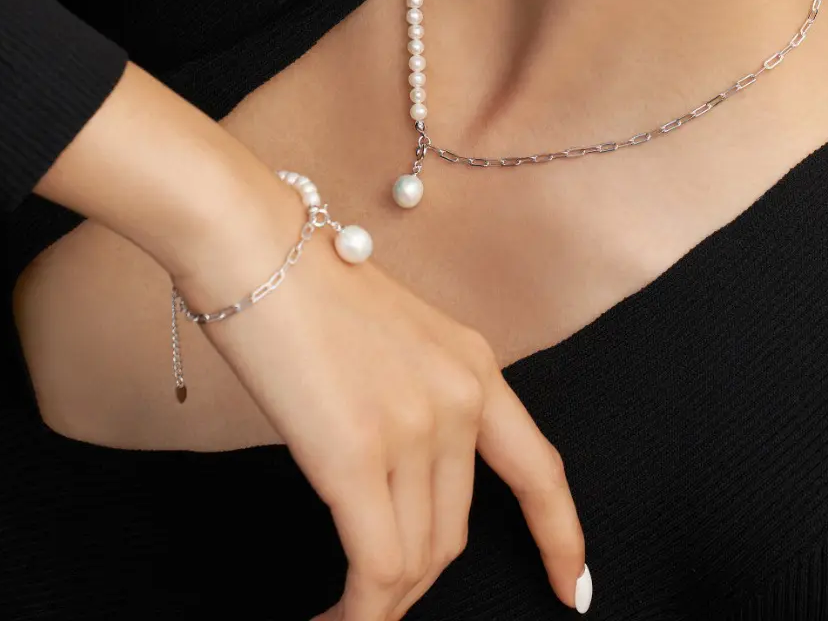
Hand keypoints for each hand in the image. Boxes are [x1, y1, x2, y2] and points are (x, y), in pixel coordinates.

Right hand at [177, 205, 586, 620]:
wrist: (253, 243)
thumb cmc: (300, 284)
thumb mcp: (390, 339)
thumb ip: (411, 402)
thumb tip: (393, 480)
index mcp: (473, 364)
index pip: (539, 469)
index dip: (560, 537)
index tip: (573, 588)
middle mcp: (460, 396)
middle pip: (454, 533)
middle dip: (414, 583)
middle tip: (369, 603)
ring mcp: (415, 425)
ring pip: (415, 560)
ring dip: (380, 605)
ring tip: (341, 616)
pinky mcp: (359, 454)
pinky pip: (375, 568)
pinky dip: (358, 614)